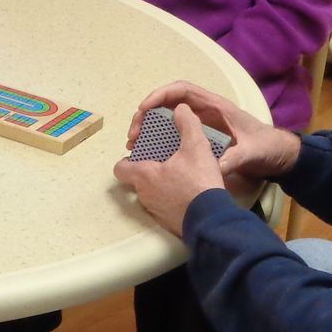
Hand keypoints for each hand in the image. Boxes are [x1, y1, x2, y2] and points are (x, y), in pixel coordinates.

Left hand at [112, 104, 226, 235]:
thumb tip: (180, 109)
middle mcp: (144, 194)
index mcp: (143, 175)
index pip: (120, 167)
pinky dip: (171, 196)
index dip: (127, 159)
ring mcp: (155, 210)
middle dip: (148, 168)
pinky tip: (189, 189)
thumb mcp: (196, 146)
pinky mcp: (168, 221)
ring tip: (180, 172)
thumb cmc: (198, 182)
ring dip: (160, 183)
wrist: (211, 219)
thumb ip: (187, 124)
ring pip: (151, 192)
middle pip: (137, 178)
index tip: (141, 152)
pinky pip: (164, 205)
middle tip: (166, 158)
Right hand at [125, 80, 300, 183]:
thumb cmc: (266, 146)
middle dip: (147, 114)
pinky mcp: (201, 136)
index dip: (161, 95)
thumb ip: (234, 159)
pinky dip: (159, 138)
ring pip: (167, 118)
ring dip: (149, 127)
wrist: (277, 154)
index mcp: (215, 107)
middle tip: (133, 134)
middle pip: (168, 103)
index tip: (144, 109)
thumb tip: (213, 169)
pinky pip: (174, 132)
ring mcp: (201, 123)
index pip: (182, 91)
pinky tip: (149, 153)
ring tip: (134, 144)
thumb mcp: (251, 153)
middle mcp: (205, 111)